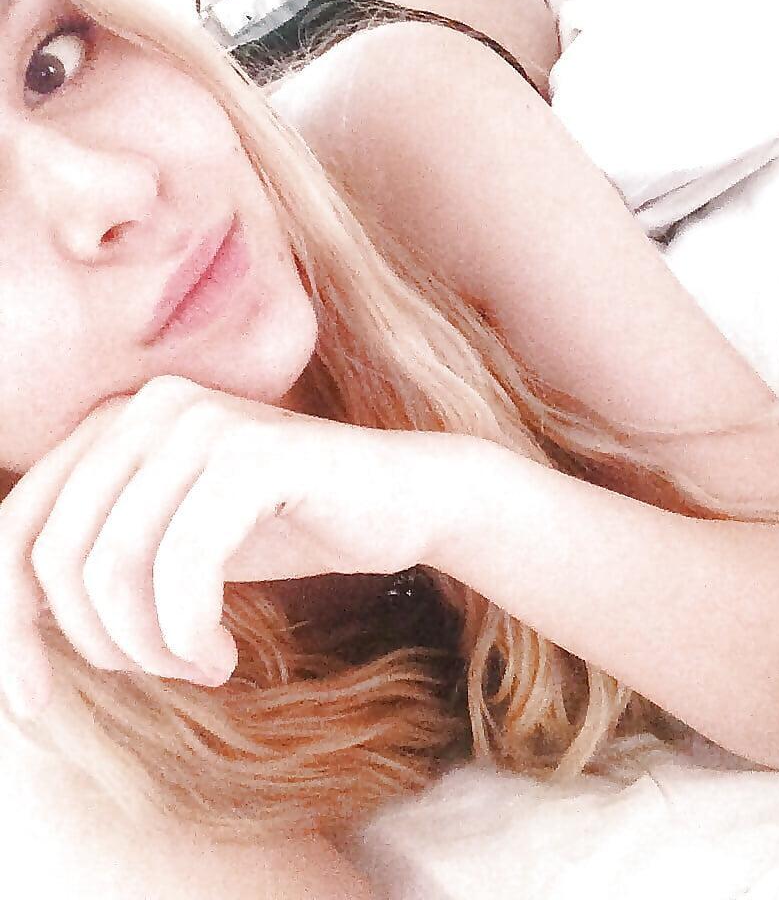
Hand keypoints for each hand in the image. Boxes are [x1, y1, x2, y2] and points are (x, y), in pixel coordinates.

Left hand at [0, 377, 442, 716]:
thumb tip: (9, 624)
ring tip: (198, 664)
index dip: (8, 627)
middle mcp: (147, 406)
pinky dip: (191, 633)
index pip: (16, 530)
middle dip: (96, 643)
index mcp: (115, 421)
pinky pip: (183, 568)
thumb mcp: (172, 543)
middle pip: (55, 555)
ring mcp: (201, 421)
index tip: (32, 705)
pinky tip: (224, 654)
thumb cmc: (283, 526)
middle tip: (161, 674)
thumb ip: (98, 557)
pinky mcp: (252, 454)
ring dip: (150, 647)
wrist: (405, 499)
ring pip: (113, 567)